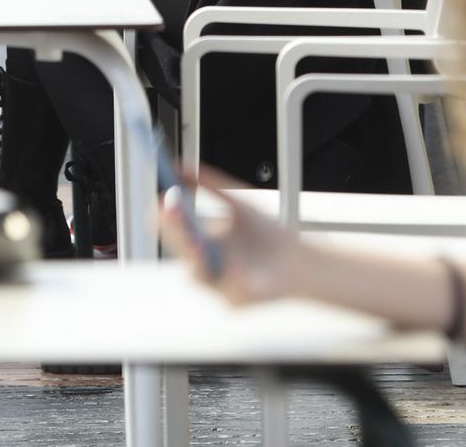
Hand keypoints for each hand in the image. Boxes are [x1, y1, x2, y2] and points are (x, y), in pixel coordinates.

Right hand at [160, 161, 305, 304]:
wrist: (303, 262)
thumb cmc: (270, 235)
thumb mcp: (239, 204)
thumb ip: (209, 184)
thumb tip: (179, 164)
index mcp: (203, 241)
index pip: (175, 229)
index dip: (164, 216)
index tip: (162, 198)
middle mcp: (206, 264)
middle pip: (181, 249)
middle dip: (174, 231)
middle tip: (172, 210)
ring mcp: (218, 284)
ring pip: (196, 273)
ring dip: (196, 257)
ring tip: (198, 240)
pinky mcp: (234, 301)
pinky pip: (228, 290)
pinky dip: (232, 278)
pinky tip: (235, 265)